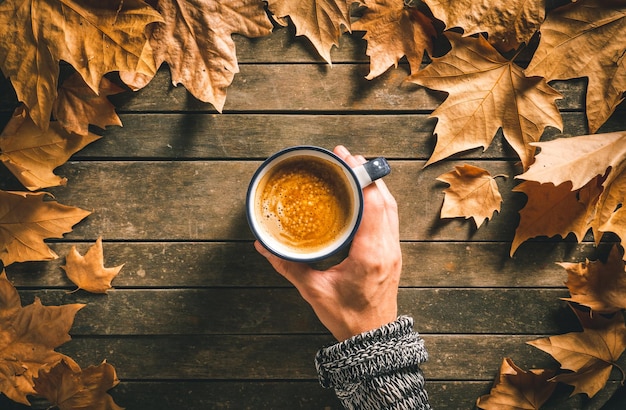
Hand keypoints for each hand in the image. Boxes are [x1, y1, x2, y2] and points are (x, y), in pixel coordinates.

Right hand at [254, 145, 400, 340]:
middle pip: (384, 199)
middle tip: (344, 156)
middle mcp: (387, 247)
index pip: (372, 204)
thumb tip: (263, 246)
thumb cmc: (347, 316)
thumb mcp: (313, 291)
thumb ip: (289, 266)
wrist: (372, 337)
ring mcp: (394, 250)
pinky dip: (378, 199)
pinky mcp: (392, 252)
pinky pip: (390, 217)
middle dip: (366, 173)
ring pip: (390, 206)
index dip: (361, 177)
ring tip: (354, 168)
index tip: (346, 159)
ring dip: (374, 184)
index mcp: (370, 254)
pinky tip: (364, 193)